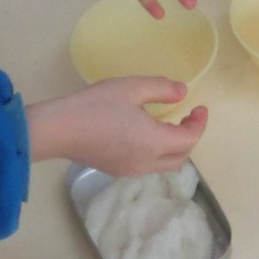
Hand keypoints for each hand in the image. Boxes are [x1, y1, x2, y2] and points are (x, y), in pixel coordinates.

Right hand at [27, 78, 207, 175]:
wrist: (58, 129)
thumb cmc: (96, 105)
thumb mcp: (131, 88)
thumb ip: (161, 89)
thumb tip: (183, 92)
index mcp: (153, 143)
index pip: (189, 140)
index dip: (199, 124)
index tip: (199, 106)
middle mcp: (146, 163)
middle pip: (180, 158)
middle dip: (190, 137)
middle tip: (188, 115)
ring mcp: (130, 170)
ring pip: (165, 164)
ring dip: (174, 146)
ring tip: (169, 122)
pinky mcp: (116, 170)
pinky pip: (148, 165)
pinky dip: (158, 151)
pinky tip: (146, 131)